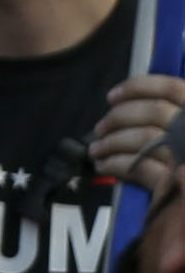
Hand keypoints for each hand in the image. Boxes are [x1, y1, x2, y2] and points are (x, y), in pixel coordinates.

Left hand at [93, 72, 184, 197]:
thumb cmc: (178, 169)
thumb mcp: (177, 136)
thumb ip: (168, 119)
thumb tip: (129, 102)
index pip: (173, 88)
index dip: (138, 87)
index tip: (111, 96)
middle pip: (155, 111)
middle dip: (119, 117)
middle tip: (99, 128)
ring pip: (145, 137)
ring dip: (112, 141)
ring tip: (96, 149)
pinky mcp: (177, 185)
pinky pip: (140, 167)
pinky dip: (116, 164)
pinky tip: (104, 166)